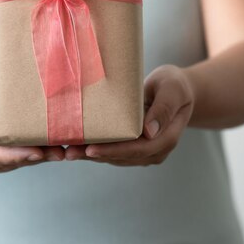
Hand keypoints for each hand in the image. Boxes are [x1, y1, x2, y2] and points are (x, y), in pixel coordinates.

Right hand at [0, 71, 64, 174]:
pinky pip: (11, 159)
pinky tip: (50, 149)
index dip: (11, 155)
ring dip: (34, 158)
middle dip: (29, 158)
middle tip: (57, 152)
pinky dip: (30, 154)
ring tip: (59, 151)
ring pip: (9, 163)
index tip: (35, 152)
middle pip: (1, 162)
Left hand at [65, 64, 194, 165]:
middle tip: (69, 152)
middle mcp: (155, 150)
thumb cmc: (174, 86)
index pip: (139, 149)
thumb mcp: (172, 90)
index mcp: (167, 138)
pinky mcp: (133, 147)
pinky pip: (113, 151)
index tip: (92, 150)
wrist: (175, 90)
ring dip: (91, 156)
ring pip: (115, 157)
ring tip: (67, 150)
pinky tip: (76, 146)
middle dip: (95, 155)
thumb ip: (163, 108)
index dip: (114, 151)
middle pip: (122, 157)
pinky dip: (95, 150)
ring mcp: (144, 152)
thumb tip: (149, 132)